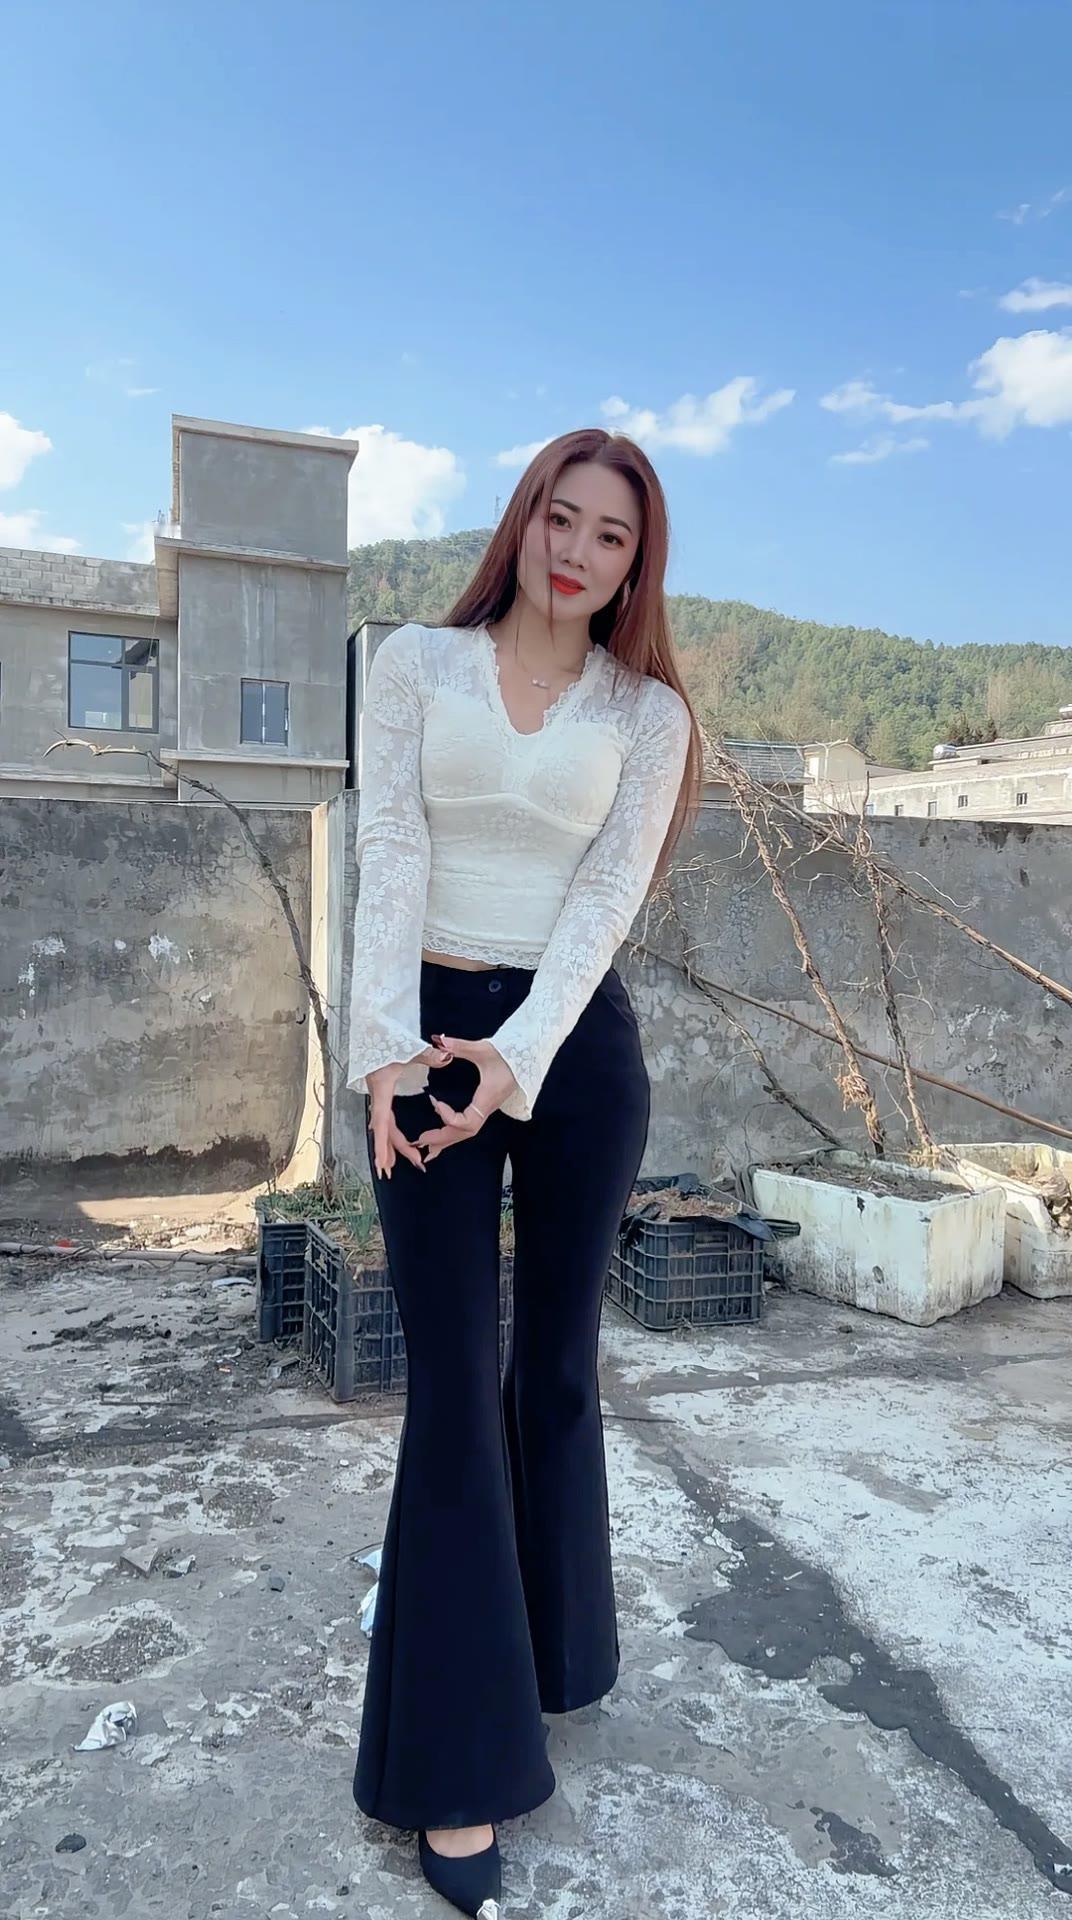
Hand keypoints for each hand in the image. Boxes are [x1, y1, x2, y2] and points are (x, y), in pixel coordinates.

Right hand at [366, 1044, 452, 1179]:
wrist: (370, 1026)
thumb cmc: (386, 1035)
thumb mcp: (407, 1046)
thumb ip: (428, 1055)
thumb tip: (446, 1058)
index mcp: (382, 1088)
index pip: (383, 1123)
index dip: (384, 1146)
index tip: (383, 1165)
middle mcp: (378, 1095)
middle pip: (383, 1130)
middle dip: (388, 1152)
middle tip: (392, 1172)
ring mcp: (379, 1094)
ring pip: (383, 1126)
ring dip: (387, 1146)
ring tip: (392, 1167)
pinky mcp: (381, 1091)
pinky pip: (385, 1118)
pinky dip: (388, 1134)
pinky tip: (393, 1144)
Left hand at [415, 1034, 520, 1162]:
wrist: (527, 1054)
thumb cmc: (507, 1053)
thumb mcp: (483, 1048)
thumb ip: (459, 1046)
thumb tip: (438, 1041)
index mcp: (487, 1097)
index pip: (468, 1122)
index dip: (450, 1118)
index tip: (435, 1101)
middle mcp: (487, 1108)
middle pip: (464, 1132)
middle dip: (442, 1137)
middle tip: (419, 1139)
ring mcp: (486, 1109)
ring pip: (466, 1132)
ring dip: (446, 1139)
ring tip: (425, 1145)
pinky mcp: (484, 1107)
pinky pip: (468, 1127)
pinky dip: (453, 1134)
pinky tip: (440, 1139)